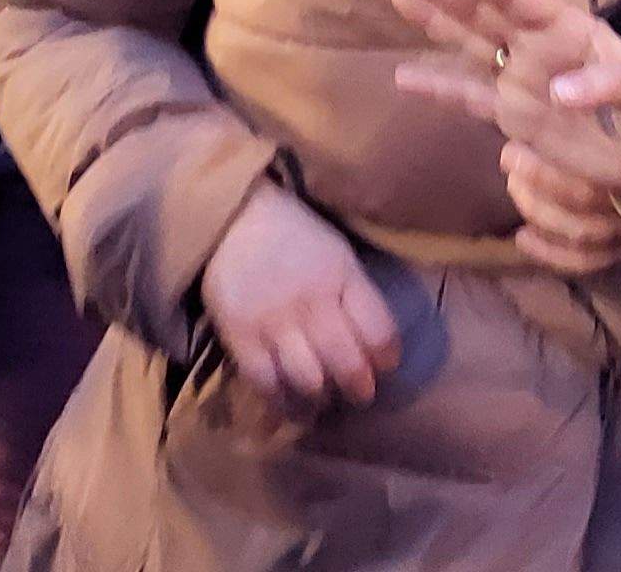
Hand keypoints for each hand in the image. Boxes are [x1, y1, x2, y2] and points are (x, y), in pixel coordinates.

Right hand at [199, 183, 401, 412]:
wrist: (233, 219)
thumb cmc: (294, 237)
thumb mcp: (338, 253)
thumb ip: (356, 295)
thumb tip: (375, 345)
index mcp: (342, 276)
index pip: (378, 330)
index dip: (387, 356)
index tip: (385, 366)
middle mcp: (311, 302)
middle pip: (347, 362)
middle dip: (360, 387)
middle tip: (360, 394)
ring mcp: (274, 321)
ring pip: (309, 379)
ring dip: (322, 396)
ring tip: (324, 400)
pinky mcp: (240, 335)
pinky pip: (266, 381)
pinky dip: (281, 399)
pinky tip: (289, 402)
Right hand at [388, 0, 620, 273]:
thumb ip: (611, 87)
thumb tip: (558, 92)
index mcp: (571, 30)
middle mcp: (539, 47)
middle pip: (484, 9)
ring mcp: (522, 78)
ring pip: (469, 41)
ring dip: (434, 19)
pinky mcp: (513, 114)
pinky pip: (468, 95)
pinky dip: (437, 87)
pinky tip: (402, 77)